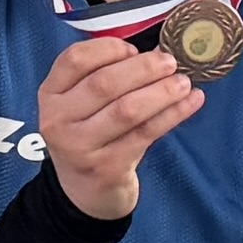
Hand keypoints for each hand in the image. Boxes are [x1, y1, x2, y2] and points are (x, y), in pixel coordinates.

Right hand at [33, 31, 204, 222]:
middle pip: (103, 83)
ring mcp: (80, 147)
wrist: (85, 193)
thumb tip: (159, 51)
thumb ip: (108, 75)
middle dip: (143, 69)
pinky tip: (192, 102)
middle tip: (170, 62)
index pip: (74, 59)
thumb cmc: (90, 136)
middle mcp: (58, 120)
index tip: (133, 49)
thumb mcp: (81, 105)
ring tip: (184, 82)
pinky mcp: (106, 168)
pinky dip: (172, 114)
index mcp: (50, 94)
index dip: (108, 49)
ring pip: (126, 110)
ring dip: (161, 92)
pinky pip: (145, 134)